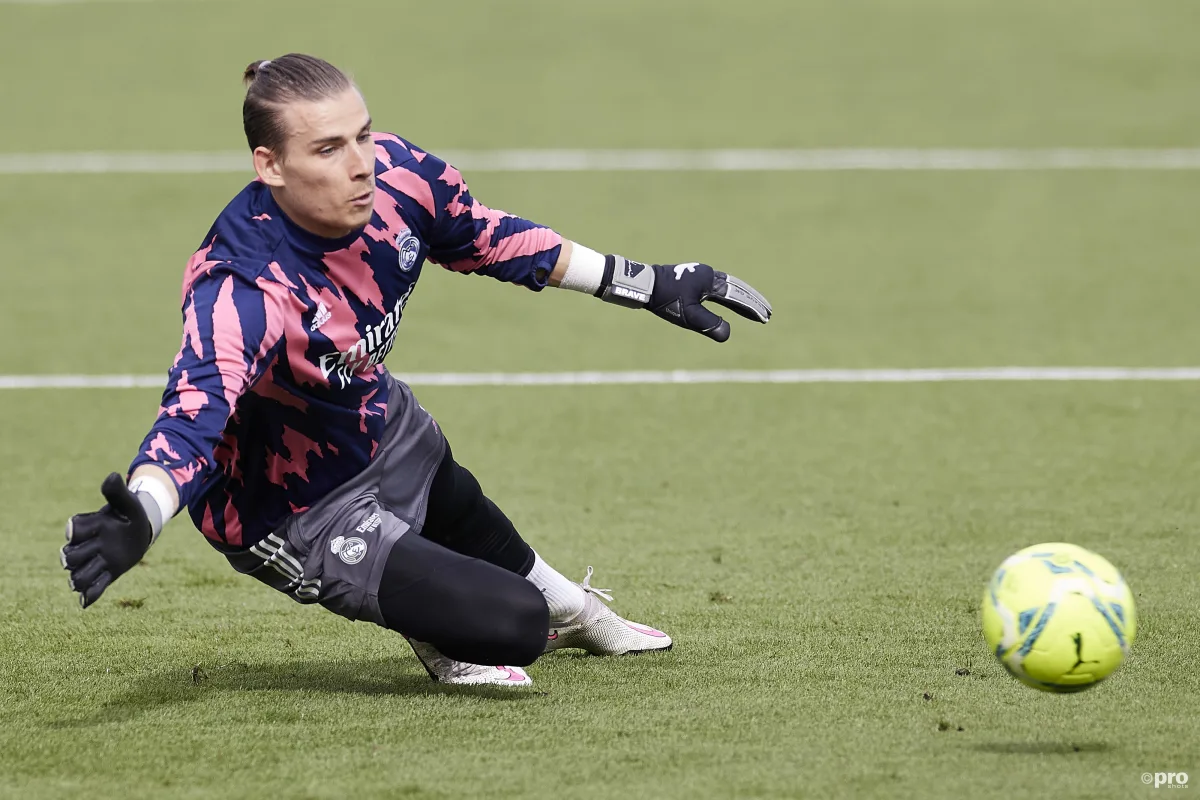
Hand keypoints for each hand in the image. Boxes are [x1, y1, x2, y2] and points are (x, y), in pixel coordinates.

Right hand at [61, 473, 153, 607]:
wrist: (139, 530)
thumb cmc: (130, 514)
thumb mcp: (128, 502)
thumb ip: (117, 492)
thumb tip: (113, 476)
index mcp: (89, 526)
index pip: (73, 530)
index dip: (75, 530)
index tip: (86, 529)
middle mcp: (86, 546)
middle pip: (70, 557)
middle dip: (75, 557)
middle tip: (94, 552)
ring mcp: (95, 562)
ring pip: (77, 576)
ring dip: (80, 579)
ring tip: (87, 578)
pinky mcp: (107, 575)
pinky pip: (94, 589)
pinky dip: (88, 596)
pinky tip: (85, 602)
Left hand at [598, 257, 771, 341]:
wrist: (643, 283)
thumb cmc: (665, 299)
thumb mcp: (688, 316)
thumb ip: (709, 325)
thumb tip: (728, 334)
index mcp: (712, 281)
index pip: (738, 297)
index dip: (753, 309)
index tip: (766, 318)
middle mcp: (709, 274)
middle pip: (738, 289)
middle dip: (752, 301)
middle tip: (767, 312)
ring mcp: (701, 274)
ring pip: (729, 286)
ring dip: (741, 297)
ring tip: (751, 307)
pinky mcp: (693, 277)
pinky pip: (718, 286)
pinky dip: (728, 294)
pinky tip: (727, 300)